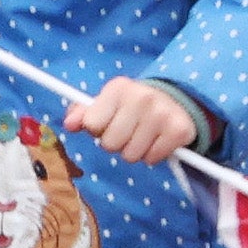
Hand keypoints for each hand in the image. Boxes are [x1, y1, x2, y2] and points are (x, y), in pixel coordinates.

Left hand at [64, 69, 210, 164]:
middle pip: (109, 144)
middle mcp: (141, 97)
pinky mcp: (178, 130)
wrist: (174, 101)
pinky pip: (151, 159)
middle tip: (127, 131)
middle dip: (116, 143)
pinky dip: (152, 155)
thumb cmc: (131, 106)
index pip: (91, 124)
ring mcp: (161, 113)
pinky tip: (157, 140)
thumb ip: (83, 113)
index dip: (97, 129)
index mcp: (118, 88)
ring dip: (134, 151)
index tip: (108, 122)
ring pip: (130, 156)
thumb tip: (69, 124)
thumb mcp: (107, 103)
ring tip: (142, 135)